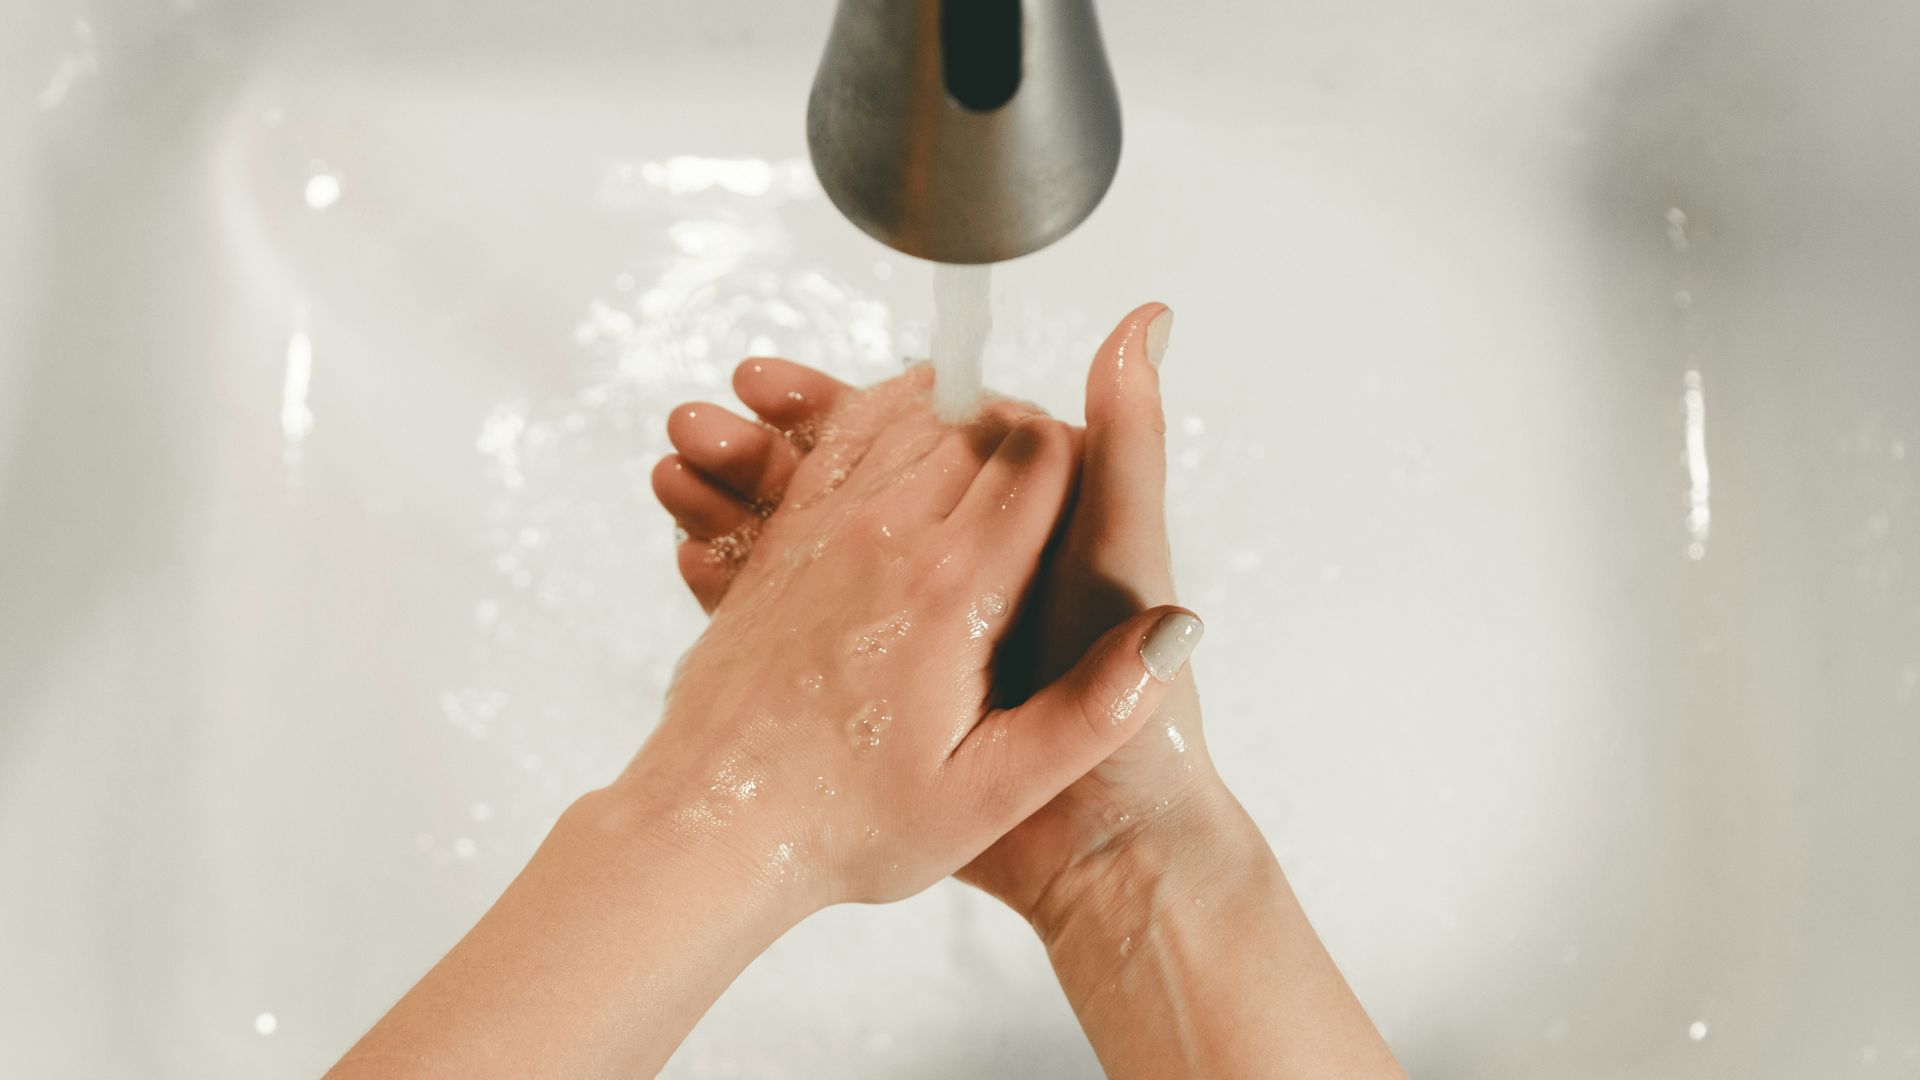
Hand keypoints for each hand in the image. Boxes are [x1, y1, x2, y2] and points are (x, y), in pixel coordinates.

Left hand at [630, 363, 1203, 916]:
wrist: (712, 828)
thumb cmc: (853, 825)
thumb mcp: (990, 795)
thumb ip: (1092, 714)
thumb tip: (1174, 632)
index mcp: (955, 590)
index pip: (1042, 456)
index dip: (1081, 455)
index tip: (1090, 492)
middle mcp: (887, 538)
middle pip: (978, 423)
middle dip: (1023, 438)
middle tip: (1045, 488)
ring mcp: (825, 531)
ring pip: (907, 419)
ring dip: (954, 426)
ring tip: (986, 467)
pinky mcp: (782, 543)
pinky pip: (837, 443)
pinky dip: (877, 427)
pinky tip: (901, 453)